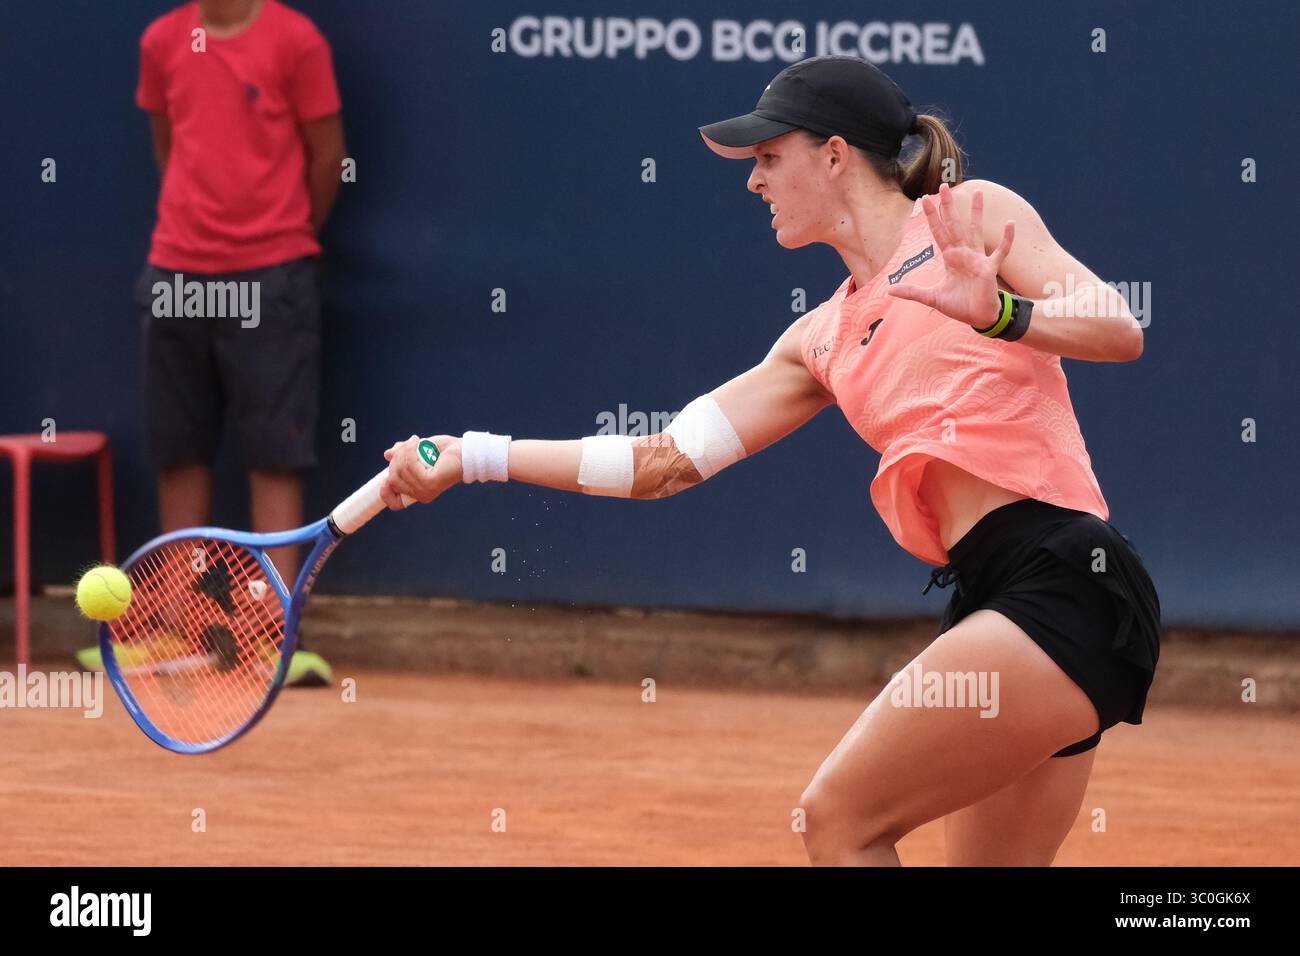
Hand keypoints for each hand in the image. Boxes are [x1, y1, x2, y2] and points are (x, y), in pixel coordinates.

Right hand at [379, 434, 461, 509]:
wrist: (464, 451)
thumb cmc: (444, 452)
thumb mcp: (418, 451)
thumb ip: (402, 455)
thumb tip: (387, 454)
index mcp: (416, 492)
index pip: (394, 503)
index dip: (384, 491)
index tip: (386, 477)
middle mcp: (420, 495)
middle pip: (393, 478)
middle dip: (397, 458)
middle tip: (410, 444)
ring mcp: (425, 491)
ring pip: (400, 470)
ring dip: (405, 450)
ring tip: (416, 441)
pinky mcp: (430, 483)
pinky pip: (410, 466)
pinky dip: (410, 450)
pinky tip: (417, 441)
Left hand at [887, 181, 1014, 328]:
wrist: (977, 317)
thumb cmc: (958, 305)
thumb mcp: (931, 298)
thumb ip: (912, 292)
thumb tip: (890, 290)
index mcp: (950, 257)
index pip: (938, 232)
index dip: (932, 217)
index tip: (925, 199)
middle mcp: (963, 253)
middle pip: (954, 225)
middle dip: (949, 206)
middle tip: (944, 185)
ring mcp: (978, 259)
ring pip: (976, 231)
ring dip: (976, 213)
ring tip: (978, 193)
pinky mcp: (989, 269)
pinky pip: (1000, 252)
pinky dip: (1007, 240)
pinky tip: (1011, 224)